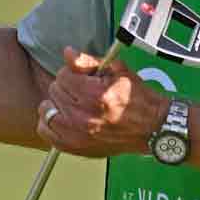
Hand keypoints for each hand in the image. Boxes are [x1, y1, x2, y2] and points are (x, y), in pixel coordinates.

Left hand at [34, 46, 169, 158]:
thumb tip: (67, 52)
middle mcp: (83, 116)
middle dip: (66, 87)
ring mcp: (76, 134)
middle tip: (80, 91)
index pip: (63, 75)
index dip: (73, 73)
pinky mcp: (74, 147)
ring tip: (71, 104)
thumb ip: (88, 61)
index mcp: (94, 94)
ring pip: (47, 110)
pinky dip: (50, 124)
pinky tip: (62, 119)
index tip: (82, 78)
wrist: (152, 127)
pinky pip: (46, 132)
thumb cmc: (137, 98)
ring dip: (56, 104)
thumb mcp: (117, 71)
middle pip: (55, 91)